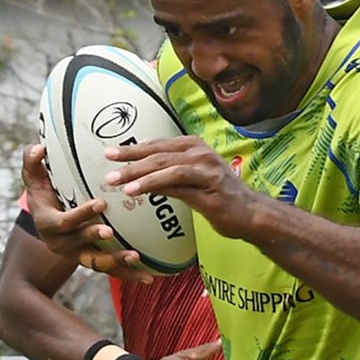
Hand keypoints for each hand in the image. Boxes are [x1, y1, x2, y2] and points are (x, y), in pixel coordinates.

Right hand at [21, 142, 149, 277]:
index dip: (80, 214)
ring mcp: (78, 255)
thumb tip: (39, 147)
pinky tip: (149, 277)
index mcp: (48, 224)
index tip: (100, 203)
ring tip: (136, 257)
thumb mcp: (34, 178)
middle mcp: (62, 244)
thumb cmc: (44, 193)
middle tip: (111, 232)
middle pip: (79, 244)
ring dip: (116, 262)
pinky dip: (129, 274)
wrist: (48, 221)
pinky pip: (112, 272)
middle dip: (94, 237)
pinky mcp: (93, 261)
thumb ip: (32, 162)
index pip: (63, 222)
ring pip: (97, 262)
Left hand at [104, 136, 264, 238]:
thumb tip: (143, 175)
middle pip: (157, 152)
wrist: (252, 215)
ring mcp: (205, 170)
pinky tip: (136, 191)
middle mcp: (200, 154)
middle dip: (129, 158)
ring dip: (137, 173)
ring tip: (116, 181)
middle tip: (107, 162)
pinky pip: (174, 184)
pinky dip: (152, 185)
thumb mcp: (192, 182)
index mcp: (195, 147)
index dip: (133, 148)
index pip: (158, 144)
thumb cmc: (222, 198)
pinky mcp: (207, 188)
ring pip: (164, 165)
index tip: (111, 153)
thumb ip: (170, 175)